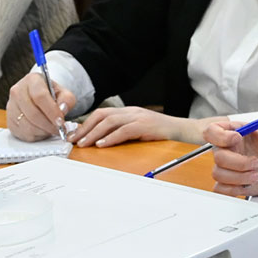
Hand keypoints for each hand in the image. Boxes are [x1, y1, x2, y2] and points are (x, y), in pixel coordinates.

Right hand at [6, 72, 73, 139]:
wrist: (38, 97)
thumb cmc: (50, 94)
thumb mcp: (62, 92)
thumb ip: (67, 99)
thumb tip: (63, 109)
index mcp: (32, 80)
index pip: (40, 96)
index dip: (51, 111)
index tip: (61, 121)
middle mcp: (17, 92)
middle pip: (33, 113)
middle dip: (49, 125)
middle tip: (59, 129)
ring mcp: (11, 107)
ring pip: (28, 126)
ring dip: (43, 131)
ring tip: (52, 129)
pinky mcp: (10, 122)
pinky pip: (24, 133)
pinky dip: (37, 135)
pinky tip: (43, 130)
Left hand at [72, 107, 202, 147]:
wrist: (184, 131)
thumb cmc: (161, 134)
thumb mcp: (138, 131)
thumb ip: (122, 133)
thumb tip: (101, 142)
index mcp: (128, 112)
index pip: (101, 114)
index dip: (86, 124)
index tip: (74, 135)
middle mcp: (131, 111)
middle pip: (101, 115)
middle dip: (85, 128)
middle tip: (73, 140)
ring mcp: (138, 117)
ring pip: (109, 121)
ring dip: (94, 133)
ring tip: (84, 144)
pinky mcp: (145, 125)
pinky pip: (124, 130)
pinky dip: (111, 137)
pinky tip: (102, 145)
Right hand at [207, 115, 257, 196]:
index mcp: (235, 133)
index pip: (213, 131)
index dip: (220, 135)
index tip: (237, 138)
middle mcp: (229, 150)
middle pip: (218, 157)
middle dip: (238, 162)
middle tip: (257, 163)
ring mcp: (228, 168)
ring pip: (218, 174)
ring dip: (239, 177)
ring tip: (256, 176)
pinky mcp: (231, 183)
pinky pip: (220, 189)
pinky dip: (232, 190)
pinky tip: (247, 185)